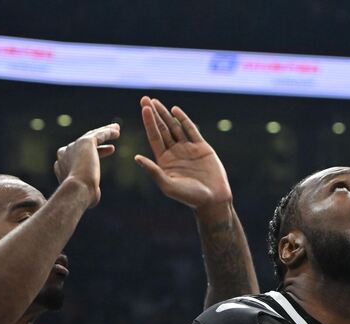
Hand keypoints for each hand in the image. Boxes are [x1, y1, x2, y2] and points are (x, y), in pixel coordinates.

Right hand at [53, 123, 120, 206]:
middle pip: (83, 143)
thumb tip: (95, 193)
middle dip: (98, 139)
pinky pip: (98, 134)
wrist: (78, 190)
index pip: (79, 155)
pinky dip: (108, 132)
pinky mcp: (84, 142)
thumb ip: (89, 190)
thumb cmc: (82, 197)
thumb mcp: (86, 194)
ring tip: (116, 129)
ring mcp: (74, 146)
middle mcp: (65, 153)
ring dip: (104, 131)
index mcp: (61, 166)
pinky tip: (117, 131)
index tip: (109, 150)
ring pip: (91, 136)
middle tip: (110, 136)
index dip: (96, 151)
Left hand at [134, 96, 232, 210]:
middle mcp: (175, 153)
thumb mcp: (168, 185)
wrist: (213, 199)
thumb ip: (153, 171)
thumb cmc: (189, 197)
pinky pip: (191, 130)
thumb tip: (136, 157)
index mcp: (164, 161)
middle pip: (162, 129)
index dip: (149, 123)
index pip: (155, 137)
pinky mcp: (201, 147)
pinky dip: (183, 120)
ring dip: (166, 114)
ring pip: (175, 127)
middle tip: (145, 99)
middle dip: (154, 114)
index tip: (144, 109)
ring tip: (156, 101)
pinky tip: (175, 110)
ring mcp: (188, 149)